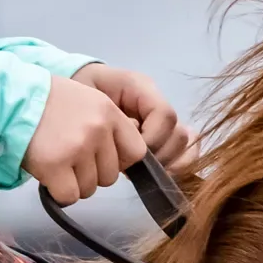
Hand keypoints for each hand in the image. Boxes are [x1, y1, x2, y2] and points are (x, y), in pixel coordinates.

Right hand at [23, 72, 146, 202]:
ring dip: (74, 183)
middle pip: (111, 175)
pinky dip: (59, 193)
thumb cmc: (47, 102)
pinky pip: (69, 196)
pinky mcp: (55, 166)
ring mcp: (77, 148)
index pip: (136, 152)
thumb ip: (107, 125)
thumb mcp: (87, 100)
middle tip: (69, 158)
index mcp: (109, 112)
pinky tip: (48, 176)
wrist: (10, 101)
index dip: (118, 161)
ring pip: (90, 188)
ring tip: (56, 162)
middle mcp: (98, 129)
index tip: (100, 158)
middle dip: (91, 174)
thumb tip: (121, 159)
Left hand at [71, 63, 197, 170]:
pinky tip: (157, 174)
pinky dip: (178, 165)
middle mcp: (157, 103)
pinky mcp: (164, 136)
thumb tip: (134, 132)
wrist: (75, 92)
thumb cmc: (78, 92)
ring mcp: (163, 121)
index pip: (164, 115)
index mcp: (141, 88)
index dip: (152, 138)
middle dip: (159, 157)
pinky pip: (187, 151)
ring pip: (186, 145)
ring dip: (168, 164)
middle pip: (178, 134)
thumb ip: (108, 113)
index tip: (130, 153)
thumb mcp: (86, 95)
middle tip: (134, 168)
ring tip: (142, 171)